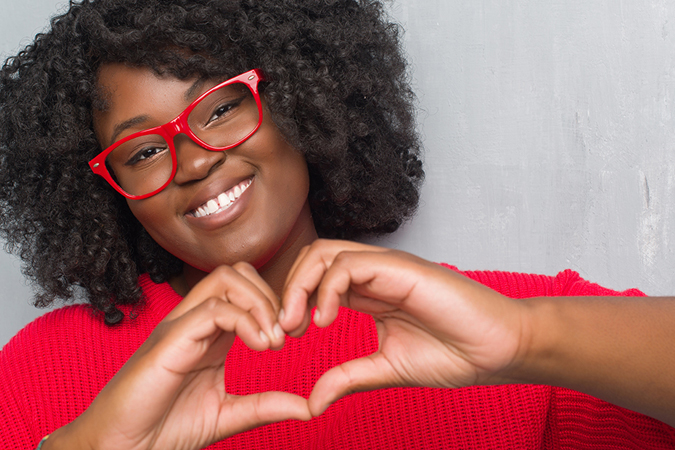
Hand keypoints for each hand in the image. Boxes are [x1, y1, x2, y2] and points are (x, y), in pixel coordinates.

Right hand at [49, 262, 309, 449]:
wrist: (123, 449)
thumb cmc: (165, 428)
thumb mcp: (228, 414)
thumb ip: (266, 406)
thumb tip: (308, 407)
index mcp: (210, 333)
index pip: (247, 289)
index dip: (276, 304)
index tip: (292, 337)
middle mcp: (195, 321)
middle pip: (239, 273)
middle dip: (272, 296)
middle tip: (286, 335)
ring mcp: (181, 326)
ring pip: (227, 279)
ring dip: (261, 304)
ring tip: (273, 341)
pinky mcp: (170, 340)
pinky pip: (214, 308)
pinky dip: (245, 321)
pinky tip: (260, 347)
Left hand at [280, 240, 527, 415]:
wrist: (500, 349)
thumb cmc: (455, 353)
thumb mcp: (388, 368)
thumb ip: (348, 377)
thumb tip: (312, 402)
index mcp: (370, 292)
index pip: (316, 279)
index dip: (294, 303)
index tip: (286, 338)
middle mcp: (374, 273)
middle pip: (312, 259)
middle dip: (289, 290)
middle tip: (285, 330)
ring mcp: (387, 266)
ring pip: (324, 253)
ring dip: (301, 286)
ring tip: (300, 324)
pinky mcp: (401, 267)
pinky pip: (348, 264)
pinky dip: (327, 288)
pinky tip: (325, 320)